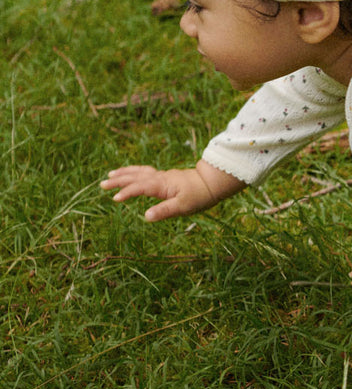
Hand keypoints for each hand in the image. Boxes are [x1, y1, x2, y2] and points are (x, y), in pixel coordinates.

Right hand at [101, 159, 245, 221]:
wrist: (212, 183)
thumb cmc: (199, 196)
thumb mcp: (183, 207)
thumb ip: (164, 211)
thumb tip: (146, 216)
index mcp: (162, 185)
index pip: (140, 187)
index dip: (127, 192)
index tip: (115, 198)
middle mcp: (160, 178)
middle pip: (136, 177)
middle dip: (119, 180)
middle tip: (102, 184)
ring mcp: (163, 176)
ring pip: (140, 172)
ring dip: (125, 173)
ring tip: (110, 175)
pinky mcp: (166, 178)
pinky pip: (145, 172)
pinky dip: (135, 172)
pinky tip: (131, 175)